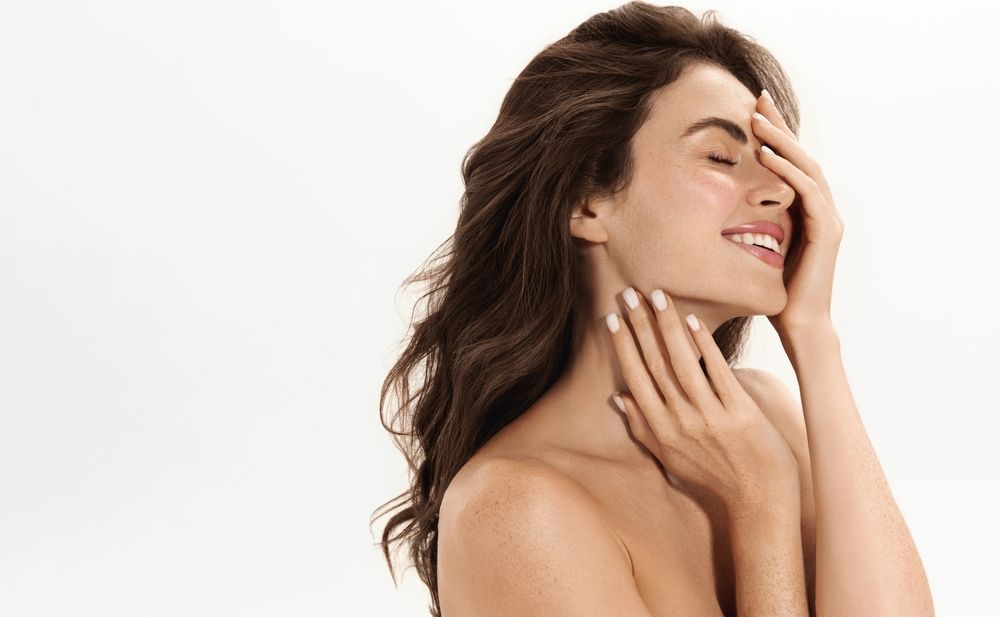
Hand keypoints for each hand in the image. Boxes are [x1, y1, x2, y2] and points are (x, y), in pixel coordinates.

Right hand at [606, 287, 798, 513]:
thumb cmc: (713, 477)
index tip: (612, 318)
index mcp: (661, 430)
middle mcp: (680, 422)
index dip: (622, 346)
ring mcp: (710, 417)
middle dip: (640, 326)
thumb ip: (642, 427)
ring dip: (668, 326)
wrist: (759, 498)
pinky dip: (704, 346)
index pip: (635, 378)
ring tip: (658, 296)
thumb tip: (617, 397)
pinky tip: (693, 322)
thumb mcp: (670, 458)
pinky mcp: (739, 413)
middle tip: (629, 295)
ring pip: (682, 363)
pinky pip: (717, 372)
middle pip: (655, 364)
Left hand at [752, 90, 843, 335]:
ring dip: (781, 141)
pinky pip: (808, 192)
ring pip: (806, 167)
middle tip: (757, 98)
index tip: (752, 108)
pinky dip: (788, 172)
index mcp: (806, 209)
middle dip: (778, 126)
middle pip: (800, 155)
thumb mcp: (757, 248)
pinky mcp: (827, 231)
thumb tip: (716, 208)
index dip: (774, 134)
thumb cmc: (774, 292)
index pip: (790, 162)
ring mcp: (828, 218)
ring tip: (758, 120)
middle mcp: (822, 208)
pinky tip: (768, 157)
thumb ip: (750, 223)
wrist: (799, 324)